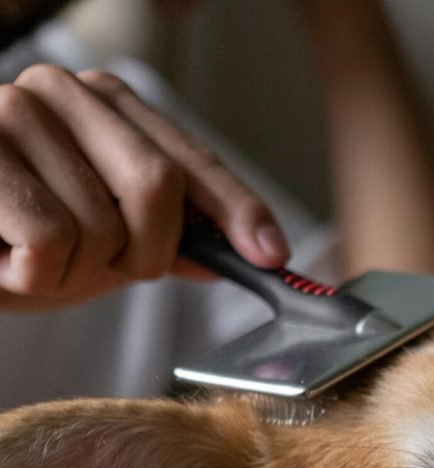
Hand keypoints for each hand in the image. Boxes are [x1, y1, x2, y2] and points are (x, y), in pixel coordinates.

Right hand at [0, 64, 289, 311]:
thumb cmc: (18, 240)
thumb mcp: (108, 242)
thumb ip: (174, 238)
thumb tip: (250, 251)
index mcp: (105, 105)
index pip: (190, 160)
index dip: (238, 210)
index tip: (272, 255)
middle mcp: (60, 92)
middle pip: (156, 187)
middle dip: (146, 253)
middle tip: (111, 267)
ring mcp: (11, 113)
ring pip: (100, 227)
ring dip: (76, 273)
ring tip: (35, 258)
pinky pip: (48, 240)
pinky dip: (34, 275)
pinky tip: (5, 258)